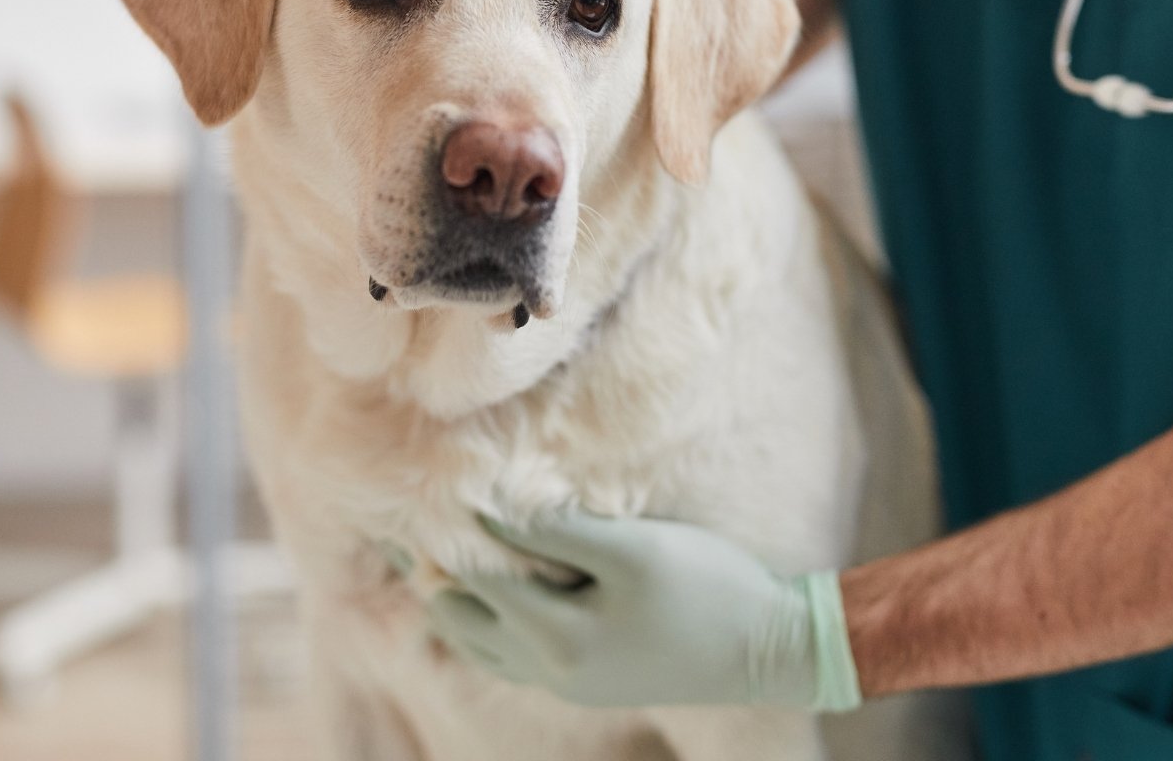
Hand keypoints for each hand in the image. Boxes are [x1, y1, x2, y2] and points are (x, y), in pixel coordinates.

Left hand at [428, 510, 861, 711]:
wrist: (768, 650)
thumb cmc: (707, 587)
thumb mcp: (633, 549)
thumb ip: (557, 531)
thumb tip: (487, 507)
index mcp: (556, 637)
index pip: (473, 577)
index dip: (443, 531)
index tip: (421, 490)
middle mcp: (549, 669)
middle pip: (460, 619)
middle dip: (431, 572)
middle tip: (403, 524)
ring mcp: (565, 681)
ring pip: (479, 644)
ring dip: (453, 600)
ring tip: (431, 554)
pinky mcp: (584, 682)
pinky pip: (508, 655)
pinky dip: (486, 621)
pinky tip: (489, 590)